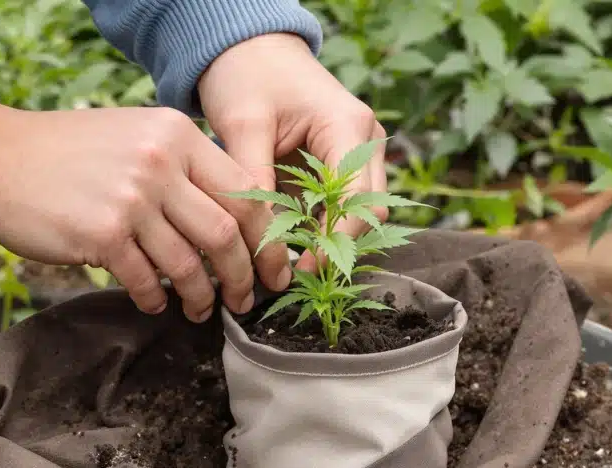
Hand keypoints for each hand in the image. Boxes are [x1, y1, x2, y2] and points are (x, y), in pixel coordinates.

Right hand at [0, 76, 291, 321]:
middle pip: (227, 233)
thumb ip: (182, 164)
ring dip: (201, 296)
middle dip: (244, 276)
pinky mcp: (102, 234)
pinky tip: (156, 304)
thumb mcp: (135, 134)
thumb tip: (233, 214)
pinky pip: (147, 280)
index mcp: (178, 135)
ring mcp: (132, 200)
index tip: (271, 267)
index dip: (267, 238)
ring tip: (200, 309)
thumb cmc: (67, 152)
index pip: (246, 192)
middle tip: (245, 300)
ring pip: (190, 263)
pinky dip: (156, 299)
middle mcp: (160, 163)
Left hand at [198, 33, 387, 272]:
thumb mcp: (243, 125)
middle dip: (337, 246)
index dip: (335, 240)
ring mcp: (362, 152)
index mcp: (347, 127)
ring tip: (292, 266)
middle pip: (368, 211)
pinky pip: (344, 204)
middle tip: (296, 276)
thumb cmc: (247, 76)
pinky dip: (323, 226)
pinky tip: (293, 245)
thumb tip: (259, 240)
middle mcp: (366, 141)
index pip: (356, 199)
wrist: (251, 49)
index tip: (302, 269)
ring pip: (361, 212)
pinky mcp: (346, 162)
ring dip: (331, 239)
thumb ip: (254, 180)